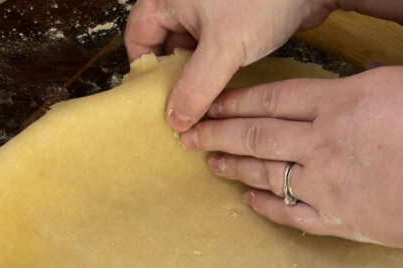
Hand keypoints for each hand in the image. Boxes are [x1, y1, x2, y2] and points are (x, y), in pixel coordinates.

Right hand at [124, 0, 339, 130]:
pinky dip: (214, 66)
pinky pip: (212, 46)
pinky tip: (222, 88)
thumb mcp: (223, 48)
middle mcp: (184, 2)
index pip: (139, 38)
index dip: (145, 70)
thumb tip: (175, 121)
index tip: (155, 100)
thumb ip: (195, 87)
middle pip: (164, 45)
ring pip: (190, 48)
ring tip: (201, 103)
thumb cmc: (263, 0)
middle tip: (180, 108)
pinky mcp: (232, 17)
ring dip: (196, 75)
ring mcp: (208, 9)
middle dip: (173, 77)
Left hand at [179, 65, 402, 267]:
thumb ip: (378, 81)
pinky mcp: (339, 220)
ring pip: (266, 173)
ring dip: (234, 167)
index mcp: (338, 103)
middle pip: (257, 136)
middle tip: (188, 134)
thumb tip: (365, 80)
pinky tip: (248, 202)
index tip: (210, 102)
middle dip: (218, 133)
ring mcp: (325, 184)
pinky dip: (266, 207)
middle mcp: (321, 143)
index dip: (237, 100)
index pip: (274, 98)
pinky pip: (291, 215)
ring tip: (210, 163)